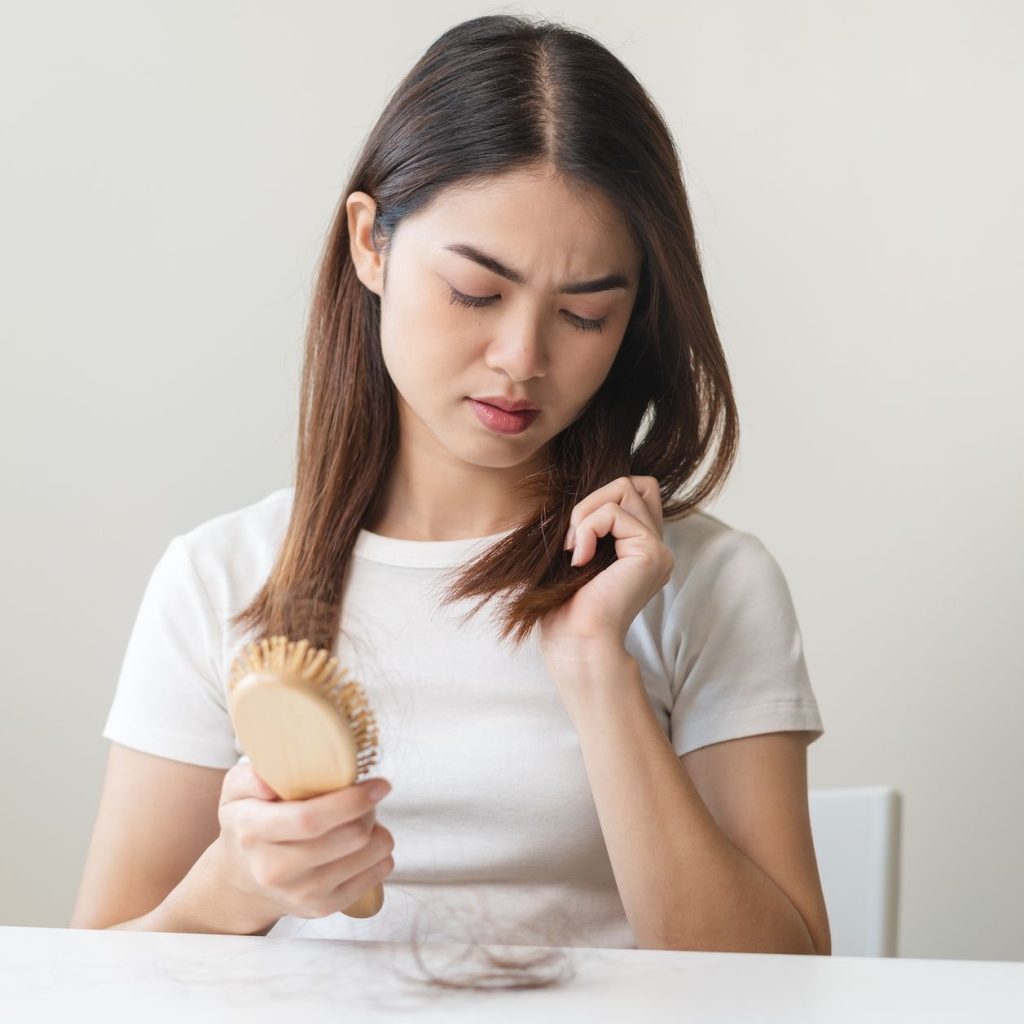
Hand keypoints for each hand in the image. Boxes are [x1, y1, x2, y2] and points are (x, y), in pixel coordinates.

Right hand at [215, 761, 394, 924]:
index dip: (351, 801)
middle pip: (349, 835)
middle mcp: (275, 868)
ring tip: (363, 820)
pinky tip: (366, 844)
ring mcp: (300, 893)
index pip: (310, 819)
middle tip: (366, 798)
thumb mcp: (235, 791)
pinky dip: (381, 854)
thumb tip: (267, 780)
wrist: (242, 881)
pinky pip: (375, 876)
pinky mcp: (322, 908)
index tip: (377, 784)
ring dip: (378, 831)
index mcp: (254, 831)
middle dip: (370, 810)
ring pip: (368, 855)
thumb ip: (249, 777)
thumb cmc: (247, 825)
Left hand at [538, 475, 673, 672]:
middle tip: (574, 538)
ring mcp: (658, 550)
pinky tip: (580, 558)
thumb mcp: (575, 553)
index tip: (575, 539)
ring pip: (626, 487)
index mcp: (639, 550)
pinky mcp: (651, 552)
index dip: (601, 501)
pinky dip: (588, 527)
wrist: (574, 641)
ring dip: (587, 513)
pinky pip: (614, 512)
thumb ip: (590, 522)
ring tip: (575, 549)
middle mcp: (655, 548)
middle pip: (635, 483)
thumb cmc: (565, 607)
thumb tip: (582, 494)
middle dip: (595, 498)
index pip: (636, 492)